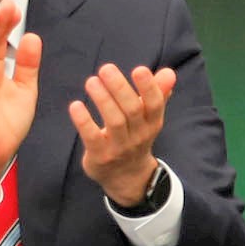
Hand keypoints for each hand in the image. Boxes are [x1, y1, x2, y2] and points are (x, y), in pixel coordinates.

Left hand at [67, 63, 176, 207]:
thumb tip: (169, 72)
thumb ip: (157, 94)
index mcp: (152, 123)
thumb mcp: (149, 118)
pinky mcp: (100, 156)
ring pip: (114, 122)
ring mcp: (120, 147)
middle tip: (106, 68)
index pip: (155, 104)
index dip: (148, 87)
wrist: (126, 177)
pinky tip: (76, 105)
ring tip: (91, 81)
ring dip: (102, 100)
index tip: (139, 69)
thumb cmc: (135, 136)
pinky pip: (92, 138)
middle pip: (132, 110)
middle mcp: (139, 135)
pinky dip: (84, 121)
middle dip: (119, 88)